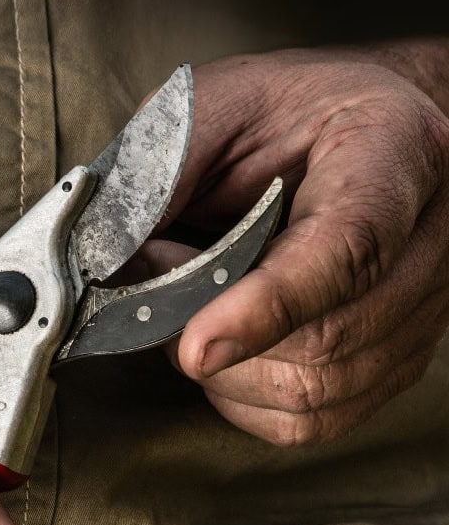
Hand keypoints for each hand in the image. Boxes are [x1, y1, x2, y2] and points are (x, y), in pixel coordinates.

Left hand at [148, 47, 448, 444]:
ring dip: (223, 366)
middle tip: (164, 273)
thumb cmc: (281, 112)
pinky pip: (316, 417)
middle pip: (327, 339)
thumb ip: (163, 175)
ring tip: (196, 301)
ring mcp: (424, 305)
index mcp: (393, 151)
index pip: (347, 247)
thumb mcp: (212, 107)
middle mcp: (430, 235)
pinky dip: (245, 397)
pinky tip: (226, 345)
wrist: (352, 123)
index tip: (194, 346)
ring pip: (317, 391)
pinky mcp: (398, 356)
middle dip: (215, 328)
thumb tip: (108, 263)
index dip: (266, 306)